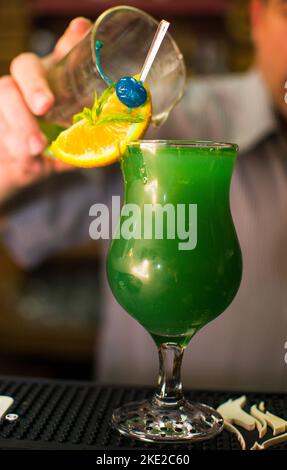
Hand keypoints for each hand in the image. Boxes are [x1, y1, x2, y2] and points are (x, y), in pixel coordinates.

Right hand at [0, 17, 91, 202]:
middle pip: (25, 66)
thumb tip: (121, 142)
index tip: (83, 28)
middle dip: (35, 84)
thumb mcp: (75, 142)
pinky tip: (27, 159)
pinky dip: (14, 144)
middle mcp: (31, 82)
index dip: (72, 40)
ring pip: (7, 95)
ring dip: (23, 123)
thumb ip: (92, 138)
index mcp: (55, 82)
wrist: (19, 164)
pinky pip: (1, 125)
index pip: (63, 54)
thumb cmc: (51, 147)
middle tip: (45, 105)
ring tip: (36, 148)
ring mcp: (9, 97)